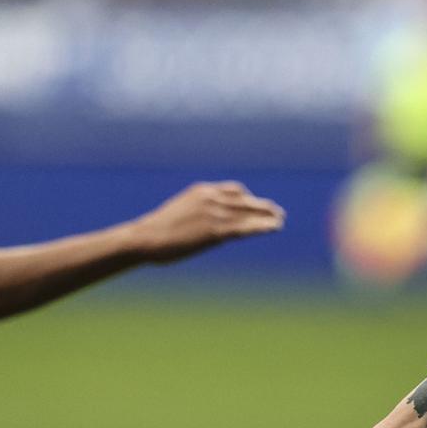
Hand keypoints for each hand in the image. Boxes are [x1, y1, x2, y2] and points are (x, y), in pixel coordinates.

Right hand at [135, 182, 284, 262]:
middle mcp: (211, 197)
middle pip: (245, 199)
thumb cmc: (156, 232)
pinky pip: (246, 227)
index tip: (255, 204)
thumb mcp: (178, 215)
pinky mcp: (216, 230)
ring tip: (280, 221)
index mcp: (201, 191)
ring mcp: (214, 213)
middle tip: (278, 212)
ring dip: (268, 216)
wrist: (146, 238)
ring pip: (249, 213)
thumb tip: (200, 225)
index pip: (233, 189)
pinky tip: (275, 228)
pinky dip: (263, 226)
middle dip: (262, 206)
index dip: (247, 198)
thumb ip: (194, 215)